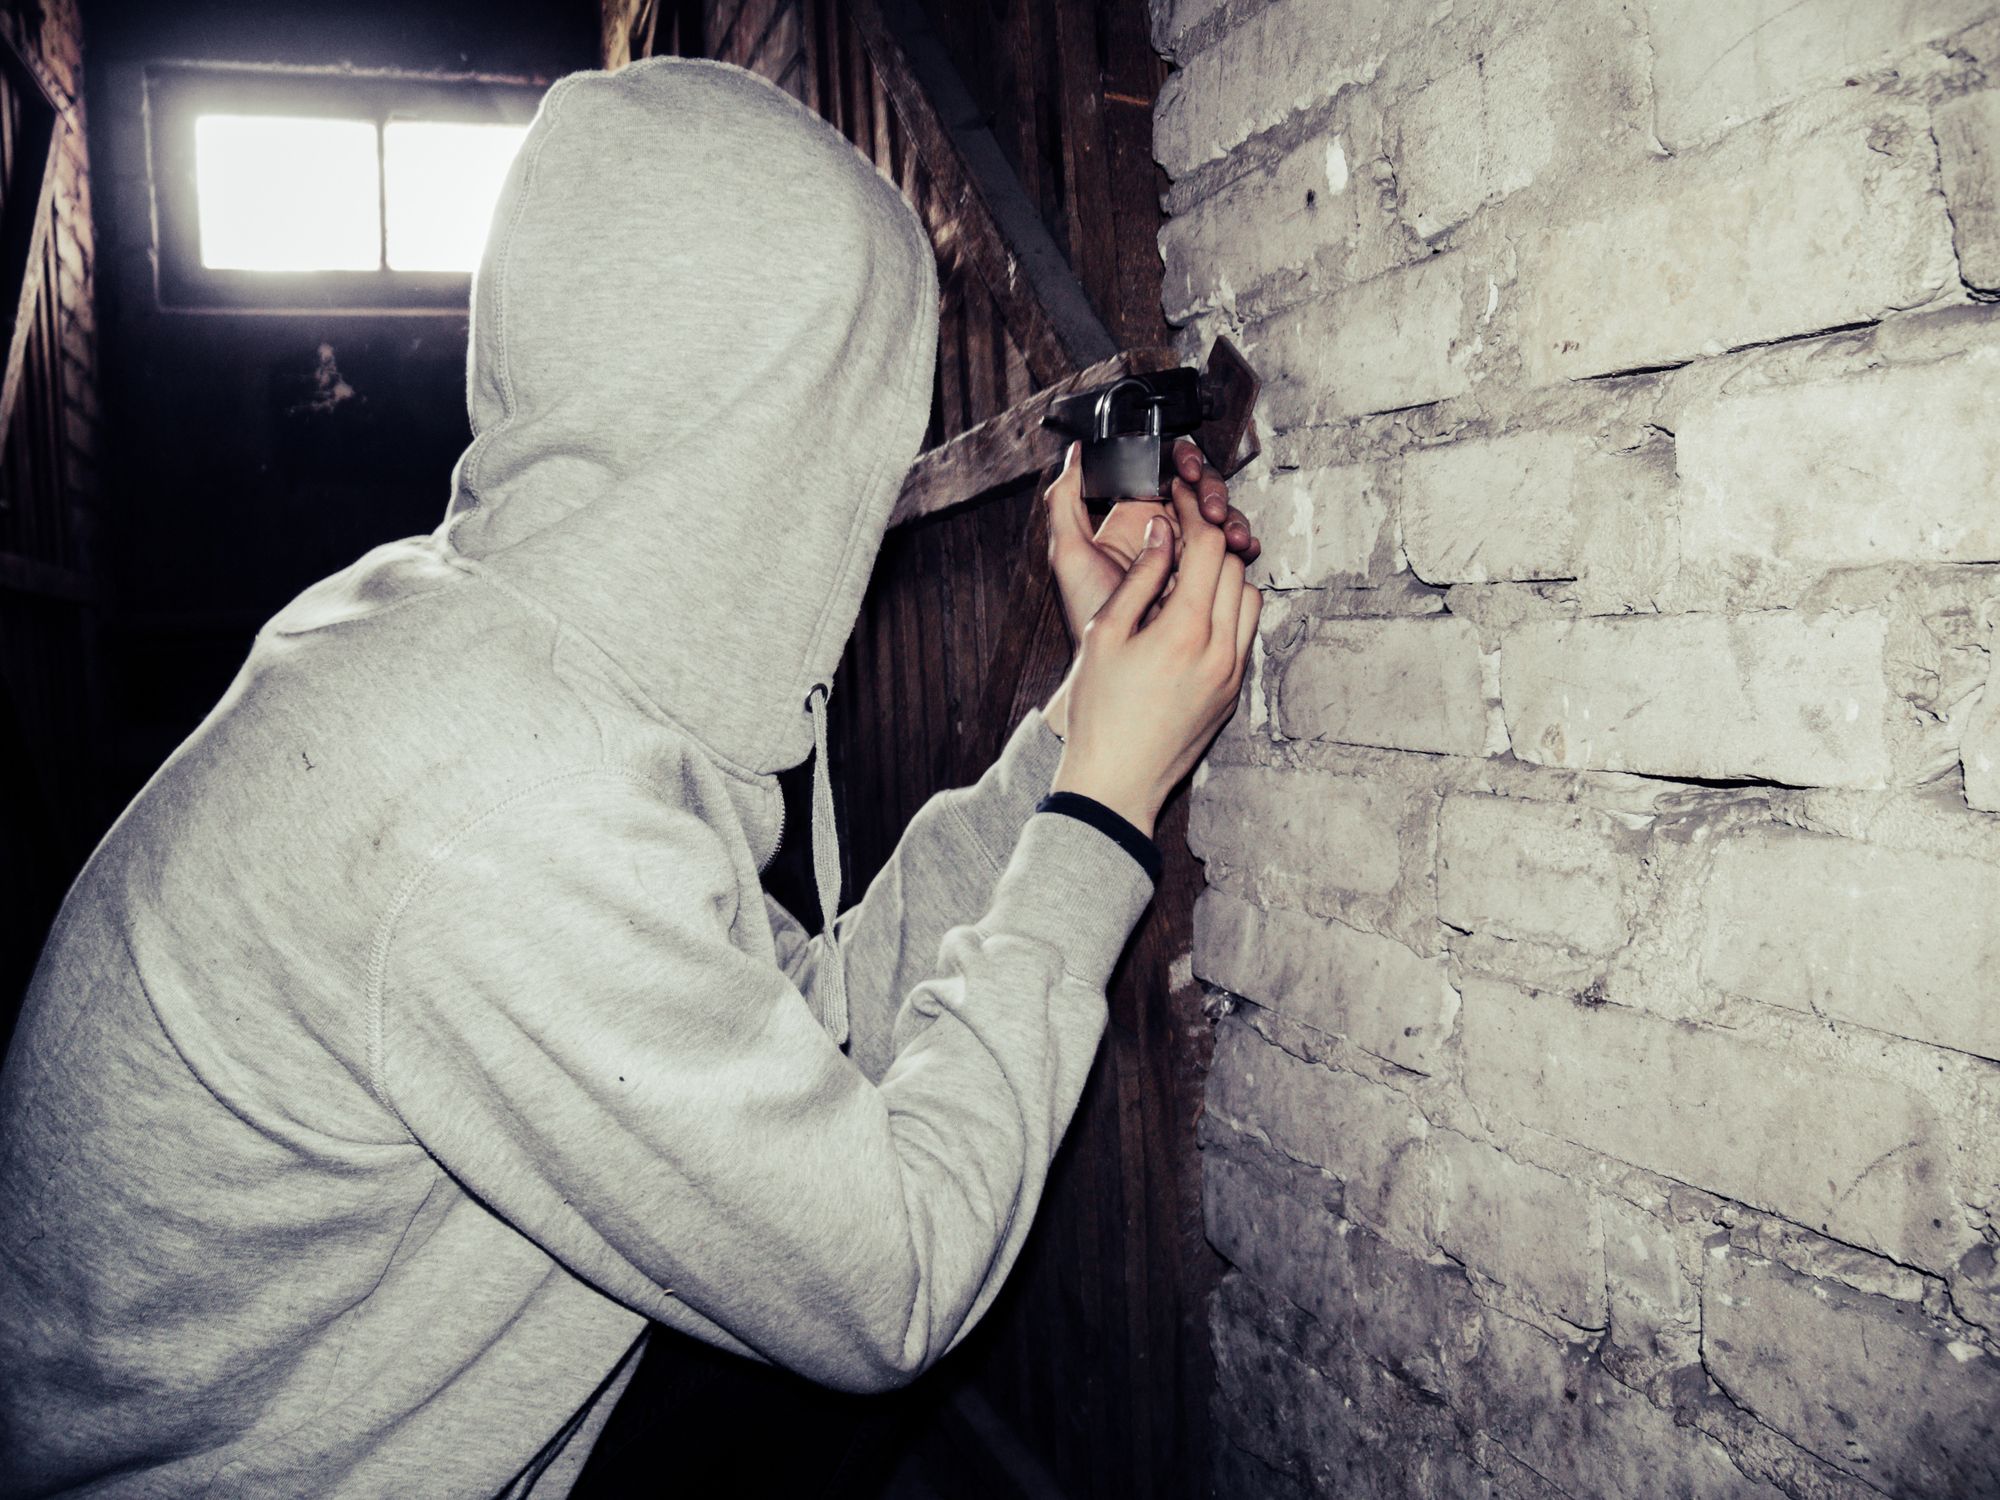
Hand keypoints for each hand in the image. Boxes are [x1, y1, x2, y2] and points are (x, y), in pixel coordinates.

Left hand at [1045, 437, 1260, 643]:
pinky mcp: (1207, 578)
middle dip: (1212, 491)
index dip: (1183, 464)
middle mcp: (1163, 530)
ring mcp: (1188, 553)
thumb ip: (1063, 502)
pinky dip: (1241, 547)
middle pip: (1199, 491)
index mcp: (1134, 516)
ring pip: (1219, 519)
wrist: (1114, 664)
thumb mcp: (1069, 554)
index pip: (1165, 473)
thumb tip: (1075, 454)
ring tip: (1231, 534)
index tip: (1187, 471)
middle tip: (1213, 508)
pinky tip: (1243, 549)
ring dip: (1231, 518)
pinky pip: (1230, 554)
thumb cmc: (1088, 613)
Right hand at [1047, 475, 1261, 839]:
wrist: (1117, 782)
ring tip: (1190, 573)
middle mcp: (1221, 650)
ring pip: (1250, 599)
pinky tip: (1195, 614)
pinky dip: (1228, 611)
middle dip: (1211, 539)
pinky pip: (1245, 634)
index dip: (1193, 512)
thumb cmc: (1099, 712)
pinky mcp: (1234, 694)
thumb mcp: (1104, 635)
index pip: (1208, 547)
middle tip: (1182, 529)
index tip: (1178, 498)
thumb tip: (1163, 533)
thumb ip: (1139, 579)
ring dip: (1225, 577)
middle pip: (1235, 567)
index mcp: (1185, 630)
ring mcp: (1233, 675)